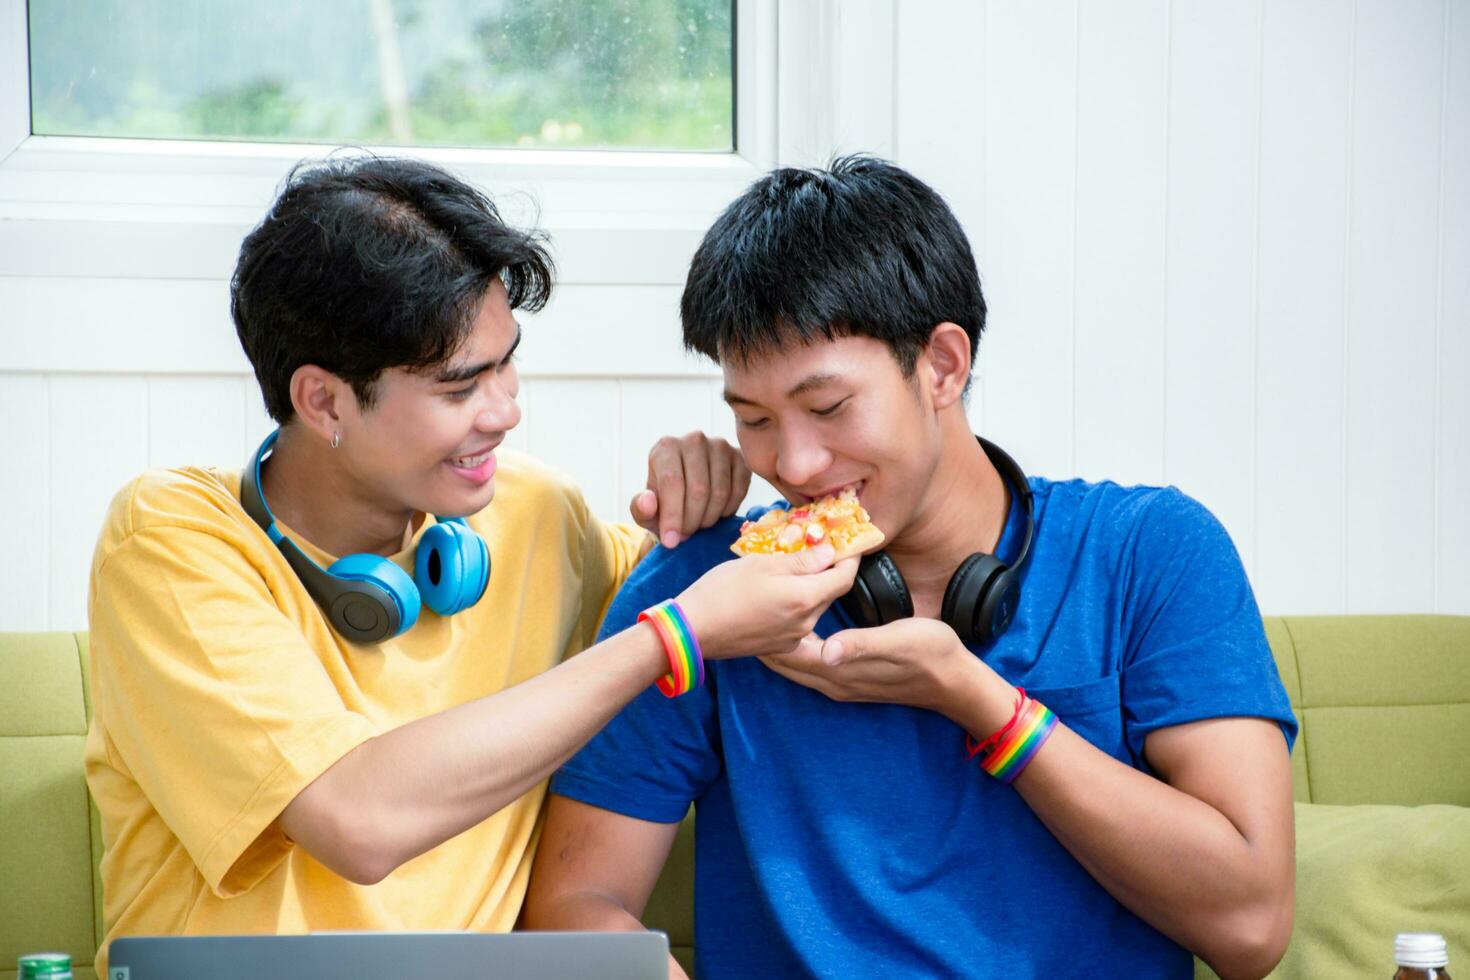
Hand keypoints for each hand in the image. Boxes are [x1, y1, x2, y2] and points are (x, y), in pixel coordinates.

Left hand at [631, 432, 751, 548]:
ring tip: (698, 525)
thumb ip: (640, 509)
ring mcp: (720, 446)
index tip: (671, 541)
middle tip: (686, 535)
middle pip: (699, 489)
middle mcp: (694, 440)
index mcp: (666, 447)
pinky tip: (716, 513)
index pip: (672, 482)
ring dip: (709, 518)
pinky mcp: (740, 457)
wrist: (688, 492)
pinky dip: (728, 511)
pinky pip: (739, 491)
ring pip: (720, 492)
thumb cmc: (664, 501)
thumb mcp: (647, 510)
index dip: (673, 516)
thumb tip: (648, 502)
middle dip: (692, 521)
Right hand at [674, 545, 858, 660]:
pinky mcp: (779, 646)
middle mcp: (805, 622)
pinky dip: (794, 604)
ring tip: (787, 570)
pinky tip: (773, 594)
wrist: (692, 630)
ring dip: (809, 587)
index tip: (849, 543)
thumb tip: (829, 552)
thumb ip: (801, 560)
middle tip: (814, 549)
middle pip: (829, 592)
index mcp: (805, 598)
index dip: (850, 558)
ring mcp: (793, 638)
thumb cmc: (722, 591)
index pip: (844, 578)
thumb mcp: (762, 564)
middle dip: (827, 571)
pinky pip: (797, 621)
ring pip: (813, 606)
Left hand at [759, 618, 1008, 717]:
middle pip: (784, 663)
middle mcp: (833, 681)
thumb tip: (826, 649)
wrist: (954, 681)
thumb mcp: (898, 642)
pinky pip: (810, 664)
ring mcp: (840, 683)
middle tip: (747, 607)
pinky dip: (796, 648)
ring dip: (778, 644)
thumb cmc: (930, 654)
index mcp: (839, 670)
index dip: (766, 632)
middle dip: (764, 638)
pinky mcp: (849, 678)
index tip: (749, 606)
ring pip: (795, 665)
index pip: (787, 654)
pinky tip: (796, 629)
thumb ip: (860, 645)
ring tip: (762, 616)